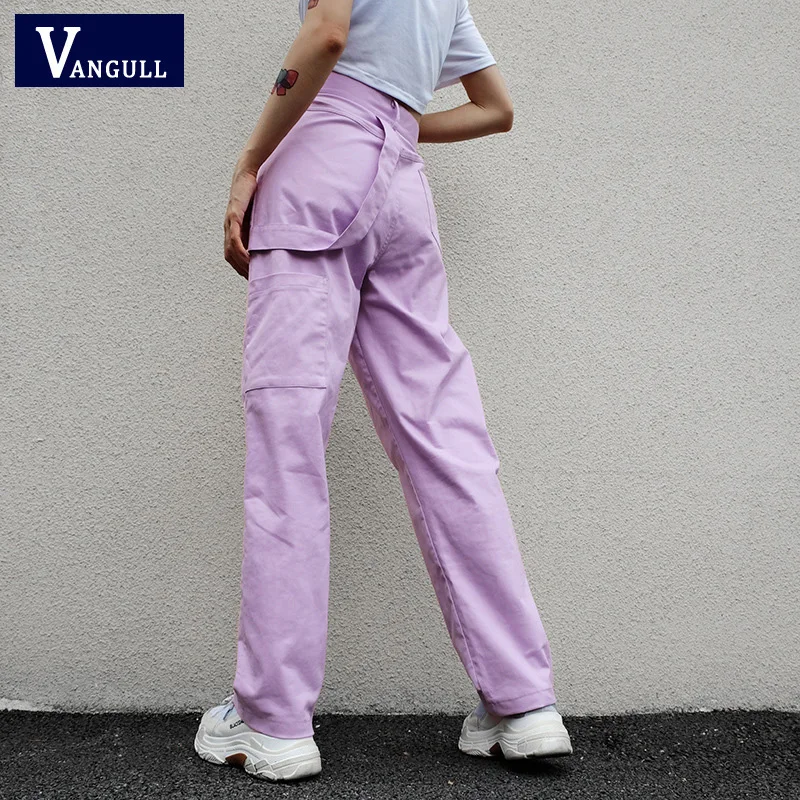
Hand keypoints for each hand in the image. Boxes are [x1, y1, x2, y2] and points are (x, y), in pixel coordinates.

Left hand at [224, 164, 257, 278]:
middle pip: (230, 256)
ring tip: (251, 271)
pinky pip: (235, 237)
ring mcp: (230, 222)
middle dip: (240, 269)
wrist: (247, 171)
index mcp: (235, 229)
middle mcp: (229, 228)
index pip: (233, 255)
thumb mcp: (260, 215)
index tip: (252, 277)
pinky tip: (247, 257)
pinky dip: (239, 249)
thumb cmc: (255, 191)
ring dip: (240, 263)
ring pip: (230, 250)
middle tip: (253, 280)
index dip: (240, 268)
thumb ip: (262, 228)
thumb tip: (275, 242)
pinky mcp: (234, 215)